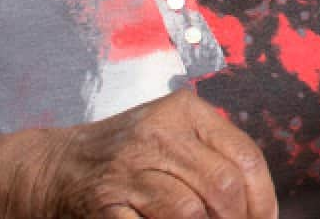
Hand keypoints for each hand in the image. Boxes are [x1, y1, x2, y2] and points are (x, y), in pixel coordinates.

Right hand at [40, 89, 276, 218]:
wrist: (55, 165)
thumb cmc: (126, 155)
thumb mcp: (173, 136)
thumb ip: (213, 157)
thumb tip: (258, 205)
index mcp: (183, 111)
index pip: (245, 156)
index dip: (263, 197)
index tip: (264, 218)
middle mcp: (157, 134)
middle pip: (223, 185)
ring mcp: (128, 169)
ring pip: (191, 211)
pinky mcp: (106, 202)